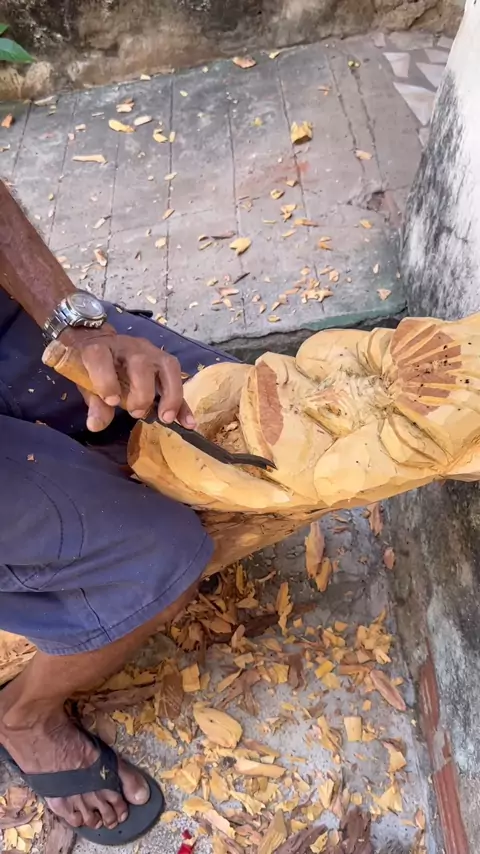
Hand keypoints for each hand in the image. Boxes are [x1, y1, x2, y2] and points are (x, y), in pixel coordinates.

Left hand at [61, 326, 195, 432]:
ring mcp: (149, 351)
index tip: (111, 402)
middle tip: (137, 413)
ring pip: (167, 366)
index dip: (106, 380)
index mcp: (100, 349)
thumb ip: (95, 403)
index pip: (101, 358)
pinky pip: (178, 380)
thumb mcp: (86, 382)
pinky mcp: (163, 361)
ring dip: (171, 394)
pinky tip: (187, 422)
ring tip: (166, 418)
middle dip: (142, 391)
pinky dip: (183, 403)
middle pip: (140, 363)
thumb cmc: (93, 366)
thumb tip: (96, 425)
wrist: (103, 343)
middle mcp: (127, 347)